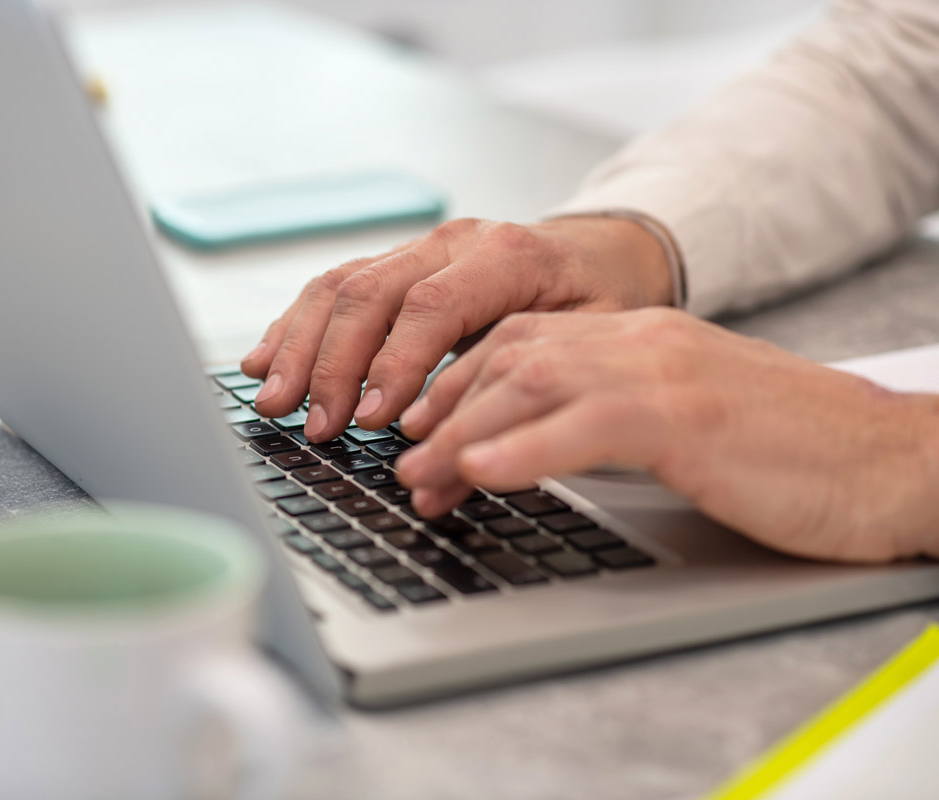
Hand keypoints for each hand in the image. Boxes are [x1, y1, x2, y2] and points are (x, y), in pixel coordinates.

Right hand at [240, 215, 673, 441]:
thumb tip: (456, 460)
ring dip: (300, 346)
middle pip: (371, 292)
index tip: (374, 420)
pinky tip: (266, 360)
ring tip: (275, 399)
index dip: (396, 364)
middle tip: (316, 424)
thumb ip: (524, 392)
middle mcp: (454, 242)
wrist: (601, 255)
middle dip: (333, 362)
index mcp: (509, 254)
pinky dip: (294, 325)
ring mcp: (419, 248)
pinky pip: (333, 286)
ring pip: (340, 285)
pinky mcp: (395, 263)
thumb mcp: (588, 346)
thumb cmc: (597, 304)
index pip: (434, 305)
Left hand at [394, 308, 938, 562]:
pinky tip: (477, 473)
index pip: (517, 345)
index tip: (417, 436)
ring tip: (417, 481)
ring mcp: (663, 371)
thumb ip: (608, 423)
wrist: (895, 459)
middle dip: (442, 416)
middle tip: (402, 470)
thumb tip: (527, 454)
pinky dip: (519, 447)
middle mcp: (639, 341)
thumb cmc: (789, 454)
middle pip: (506, 360)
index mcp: (636, 338)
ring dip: (460, 435)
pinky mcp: (688, 416)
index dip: (454, 389)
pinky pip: (584, 422)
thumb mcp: (682, 425)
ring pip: (529, 381)